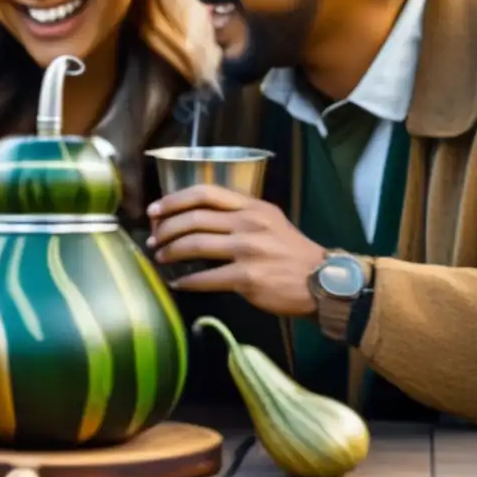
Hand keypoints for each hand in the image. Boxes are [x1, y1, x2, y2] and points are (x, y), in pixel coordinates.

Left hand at [146, 184, 325, 316]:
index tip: (154, 210)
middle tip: (153, 239)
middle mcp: (249, 223)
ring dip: (171, 252)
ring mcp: (248, 250)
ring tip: (160, 257)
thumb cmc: (292, 254)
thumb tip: (196, 219)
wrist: (323, 283)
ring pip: (195, 245)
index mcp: (252, 207)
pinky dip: (187, 281)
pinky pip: (206, 278)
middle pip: (194, 219)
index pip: (205, 193)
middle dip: (166, 229)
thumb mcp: (270, 221)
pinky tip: (178, 283)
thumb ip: (238, 216)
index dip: (174, 199)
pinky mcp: (247, 278)